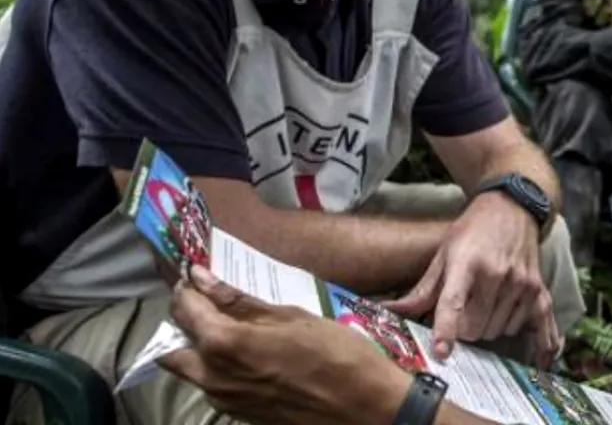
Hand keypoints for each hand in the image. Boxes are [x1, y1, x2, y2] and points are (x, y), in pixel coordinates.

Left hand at [160, 266, 411, 424]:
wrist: (364, 409)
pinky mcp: (239, 416)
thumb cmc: (336, 355)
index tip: (198, 276)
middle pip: (171, 349)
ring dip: (199, 348)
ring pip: (190, 371)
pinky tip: (250, 356)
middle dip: (183, 324)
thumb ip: (241, 301)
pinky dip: (218, 368)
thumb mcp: (292, 317)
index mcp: (223, 344)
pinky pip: (213, 387)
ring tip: (232, 328)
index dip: (188, 290)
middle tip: (208, 305)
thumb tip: (203, 279)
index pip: (185, 310)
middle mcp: (212, 377)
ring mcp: (224, 401)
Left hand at [385, 193, 556, 366]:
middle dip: (464, 329)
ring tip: (487, 305)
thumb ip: (421, 290)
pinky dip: (533, 341)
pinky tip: (543, 360)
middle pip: (475, 327)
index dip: (447, 329)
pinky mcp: (538, 288)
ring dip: (489, 327)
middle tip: (464, 311)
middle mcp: (496, 273)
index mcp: (466, 262)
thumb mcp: (443, 254)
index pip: (454, 301)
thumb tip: (388, 313)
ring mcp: (521, 282)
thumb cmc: (472, 231)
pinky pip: (538, 327)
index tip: (442, 351)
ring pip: (498, 331)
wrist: (512, 207)